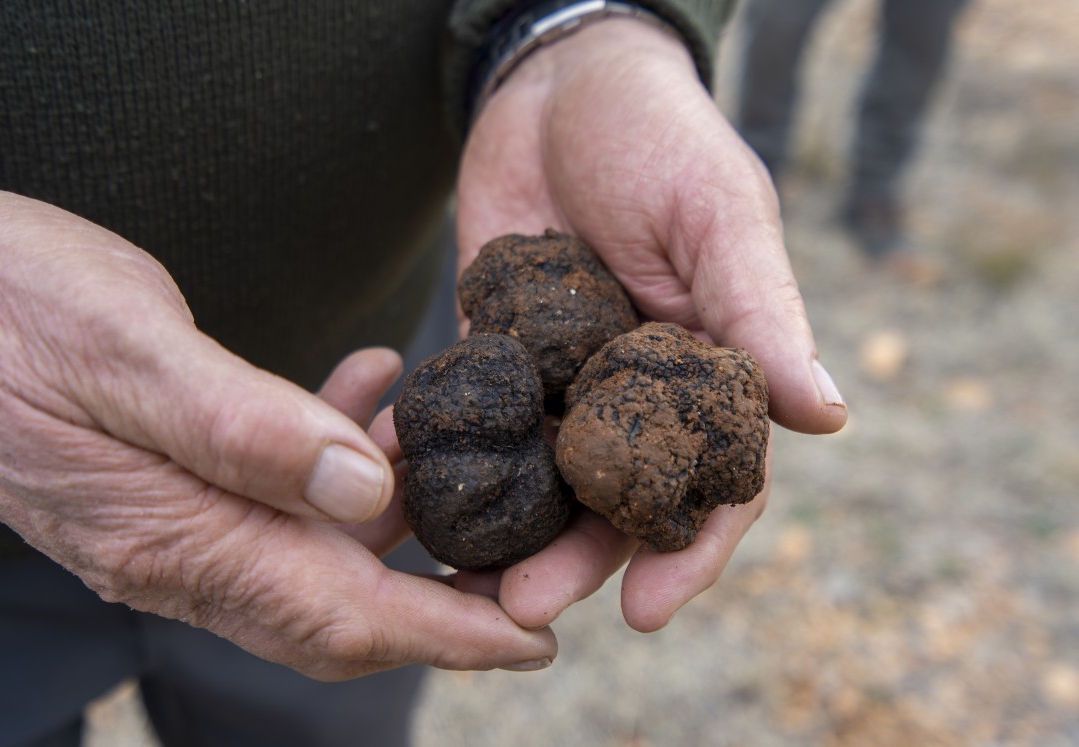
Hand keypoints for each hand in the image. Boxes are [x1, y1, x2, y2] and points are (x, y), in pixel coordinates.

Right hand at [0, 189, 555, 677]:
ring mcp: (168, 519)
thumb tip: (358, 491)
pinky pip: (271, 492)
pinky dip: (334, 455)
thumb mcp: (123, 347)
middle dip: (443, 604)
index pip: (339, 616)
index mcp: (174, 535)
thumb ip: (241, 425)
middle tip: (530, 572)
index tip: (532, 642)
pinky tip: (365, 389)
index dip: (446, 636)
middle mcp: (176, 549)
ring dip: (396, 524)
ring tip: (469, 472)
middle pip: (339, 607)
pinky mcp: (162, 480)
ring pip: (315, 554)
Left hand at [456, 20, 847, 630]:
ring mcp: (561, 378)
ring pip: (538, 479)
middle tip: (522, 607)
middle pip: (612, 502)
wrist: (558, 84)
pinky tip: (401, 473)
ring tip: (458, 576)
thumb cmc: (661, 138)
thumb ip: (760, 314)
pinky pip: (468, 417)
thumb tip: (826, 414)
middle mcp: (634, 392)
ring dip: (504, 531)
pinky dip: (438, 449)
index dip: (686, 552)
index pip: (711, 483)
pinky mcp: (495, 352)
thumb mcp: (720, 217)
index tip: (647, 611)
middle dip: (574, 560)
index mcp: (705, 373)